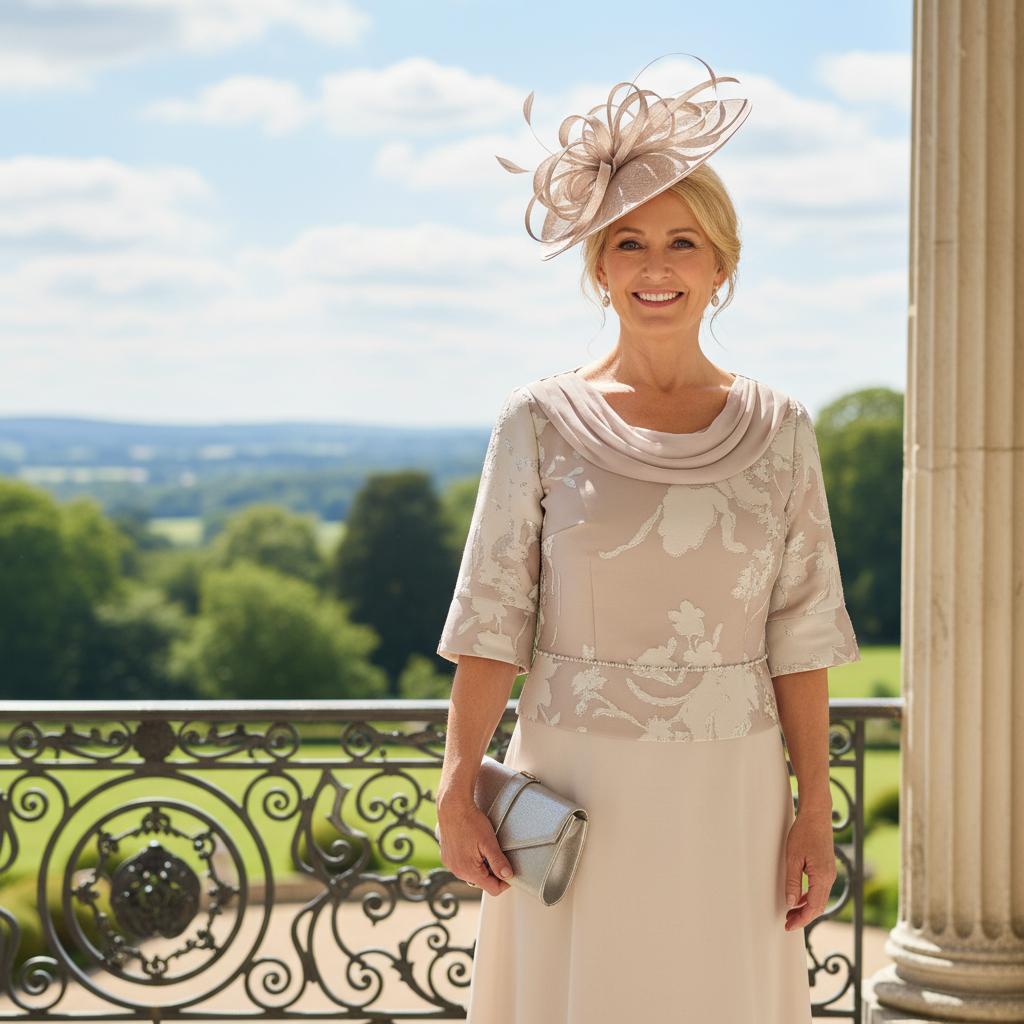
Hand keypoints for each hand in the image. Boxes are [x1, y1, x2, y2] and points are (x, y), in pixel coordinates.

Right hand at [436, 797, 514, 896]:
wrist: (452, 806)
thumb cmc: (470, 821)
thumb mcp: (489, 842)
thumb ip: (499, 861)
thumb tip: (508, 876)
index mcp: (469, 871)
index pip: (493, 889)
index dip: (505, 882)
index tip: (509, 870)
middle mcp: (457, 871)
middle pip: (482, 882)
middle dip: (492, 872)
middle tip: (496, 854)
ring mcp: (450, 864)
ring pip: (472, 874)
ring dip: (481, 866)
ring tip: (484, 848)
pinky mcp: (446, 856)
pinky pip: (462, 865)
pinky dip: (470, 860)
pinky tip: (473, 846)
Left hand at [783, 806, 835, 930]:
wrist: (816, 816)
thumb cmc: (803, 833)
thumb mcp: (793, 858)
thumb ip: (792, 882)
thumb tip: (791, 903)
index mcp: (822, 877)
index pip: (813, 907)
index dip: (800, 919)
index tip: (788, 926)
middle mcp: (829, 878)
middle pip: (818, 906)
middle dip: (803, 917)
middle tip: (787, 923)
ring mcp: (830, 873)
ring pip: (820, 899)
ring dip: (806, 908)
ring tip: (790, 913)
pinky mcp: (827, 868)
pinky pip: (820, 889)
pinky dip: (809, 897)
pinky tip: (798, 898)